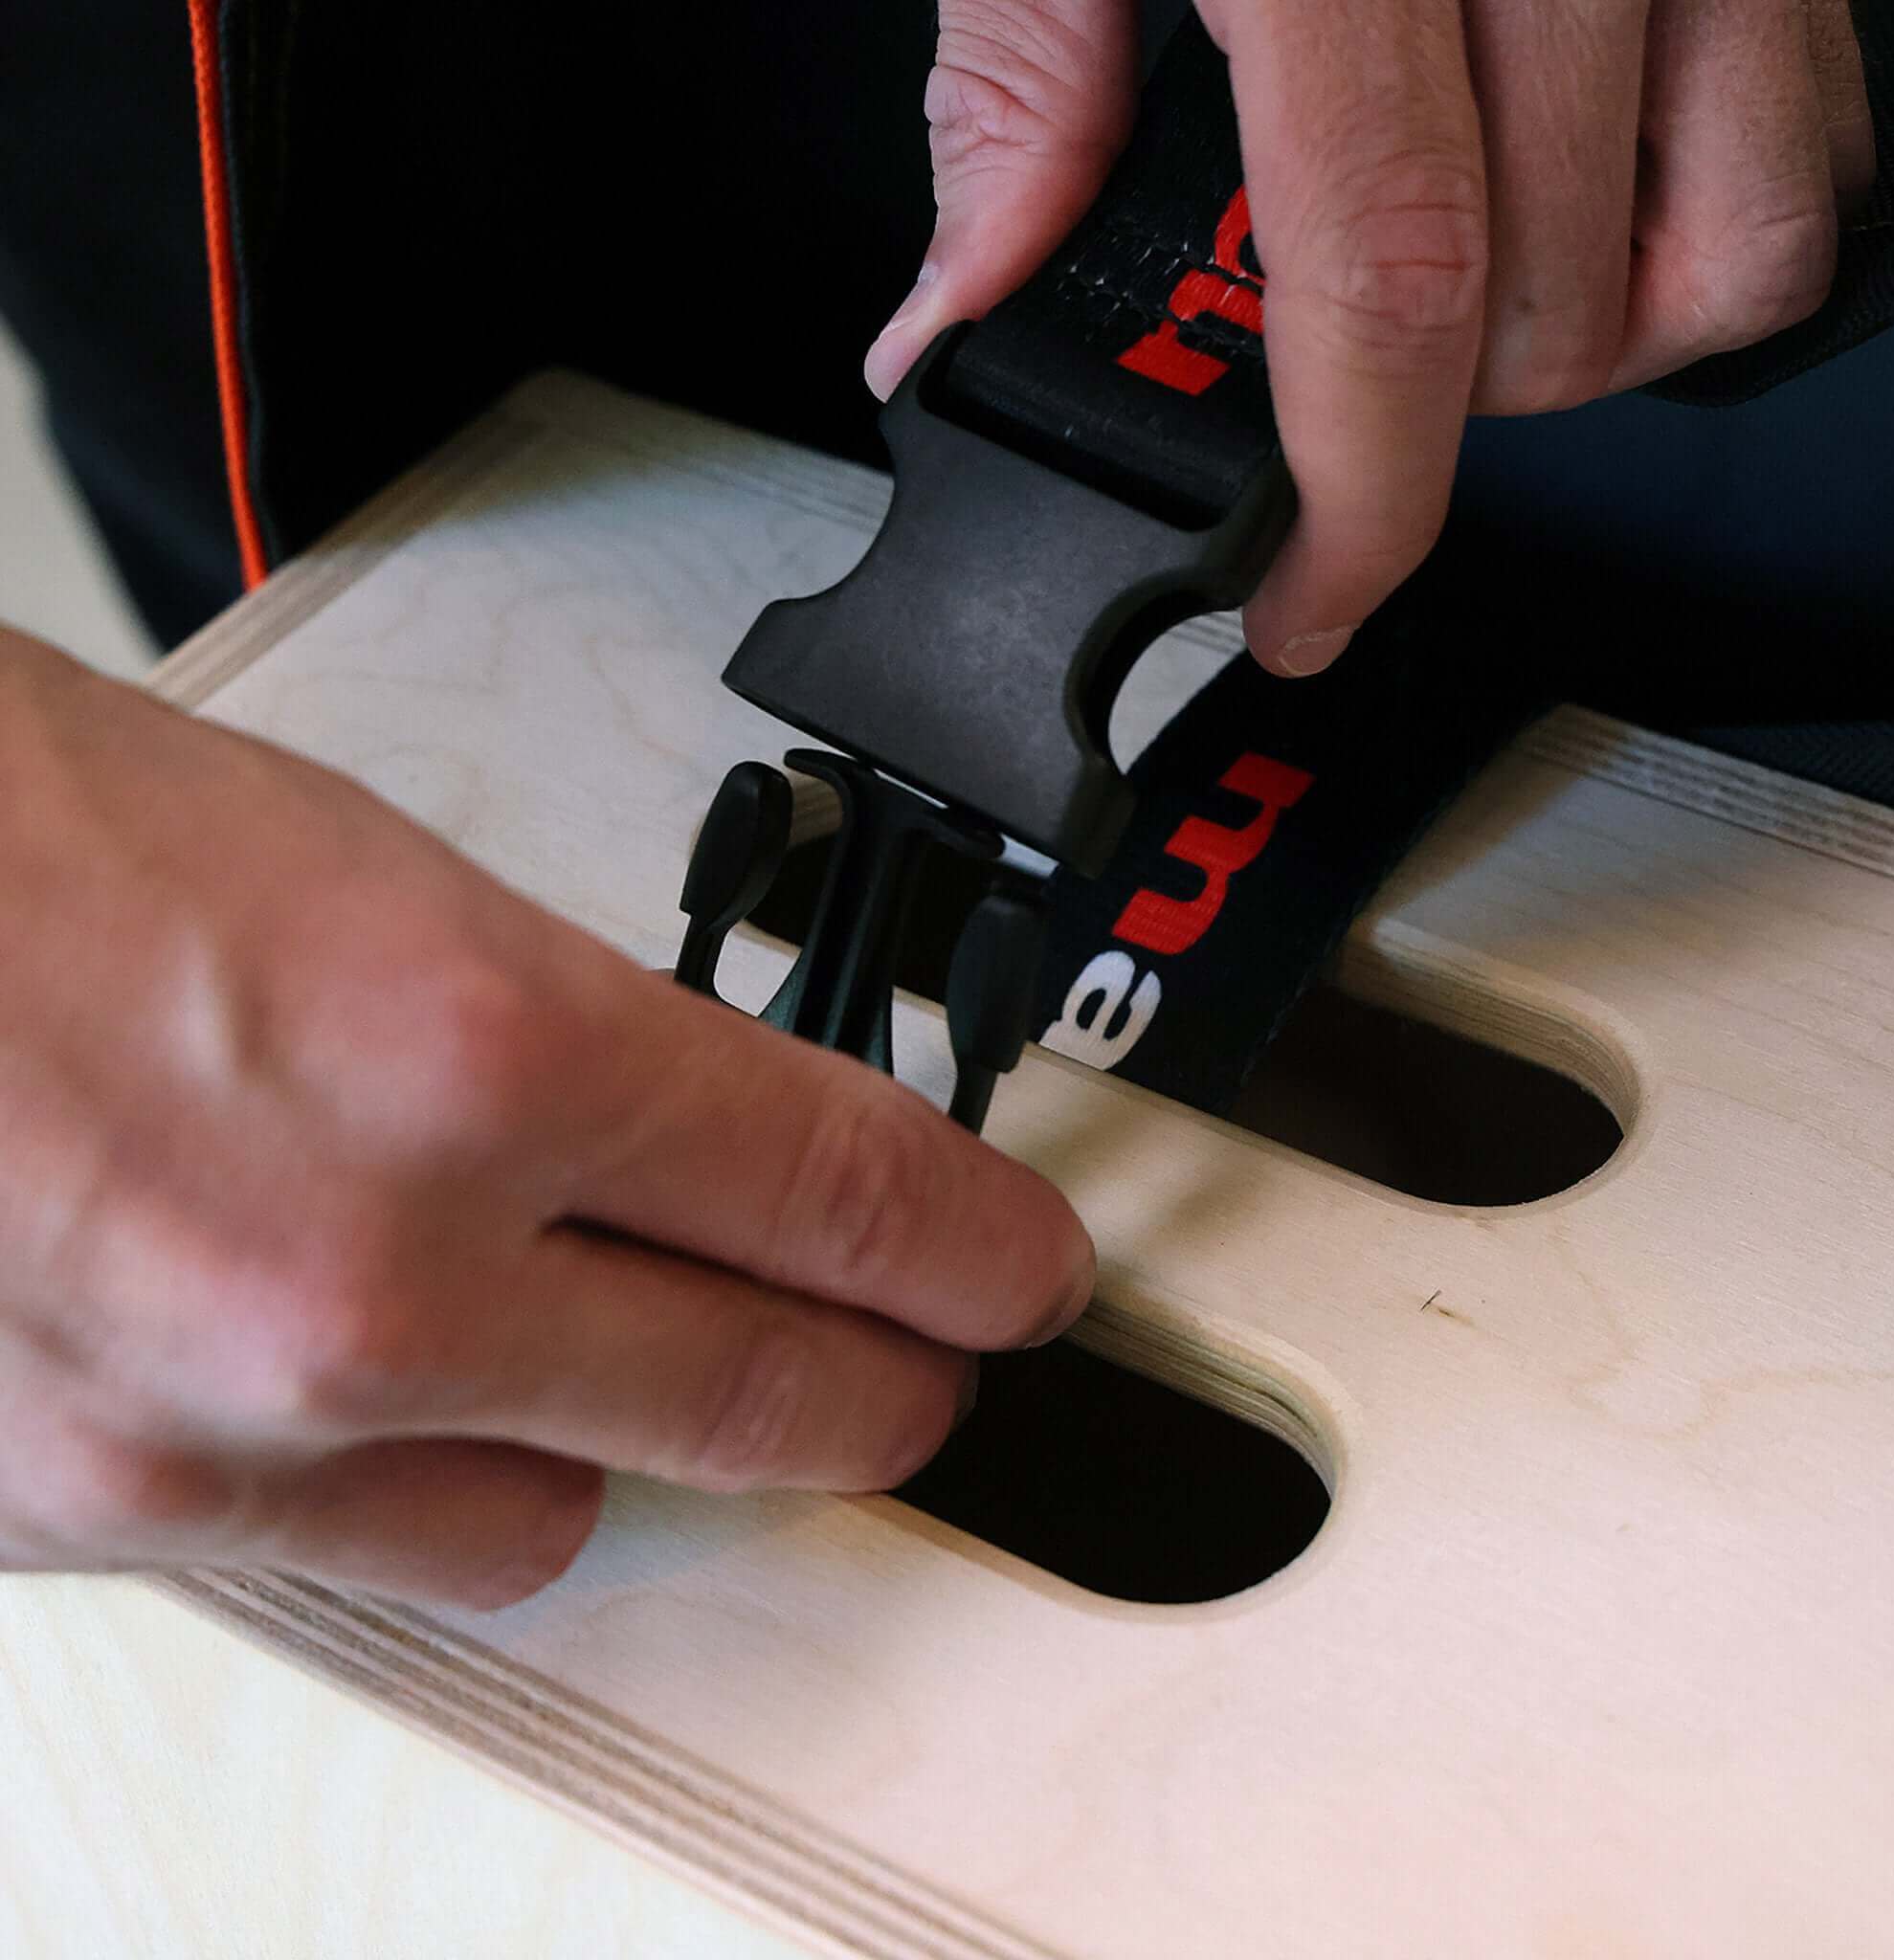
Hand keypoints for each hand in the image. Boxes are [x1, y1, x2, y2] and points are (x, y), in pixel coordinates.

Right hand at [0, 633, 1092, 1605]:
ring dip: (640, 1436)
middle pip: (778, 1399)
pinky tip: (412, 1385)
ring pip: (586, 1513)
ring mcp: (244, 1421)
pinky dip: (440, 1476)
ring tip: (614, 1344)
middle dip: (892, 1386)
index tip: (1025, 1272)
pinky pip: (391, 1548)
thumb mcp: (396, 888)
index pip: (852, 1194)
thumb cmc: (47, 846)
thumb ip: (584, 1049)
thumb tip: (720, 1147)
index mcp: (478, 1048)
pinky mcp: (123, 1516)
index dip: (979, 1246)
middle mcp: (375, 1267)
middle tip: (937, 1366)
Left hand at [865, 0, 1873, 672]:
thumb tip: (957, 323)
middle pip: (1551, 313)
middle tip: (1329, 388)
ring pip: (1728, 251)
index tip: (1305, 606)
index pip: (1388, 291)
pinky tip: (1580, 199)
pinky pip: (1811, 123)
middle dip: (1430, 422)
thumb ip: (1013, 106)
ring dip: (1584, 349)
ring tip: (1463, 299)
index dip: (1355, 507)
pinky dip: (1703, 221)